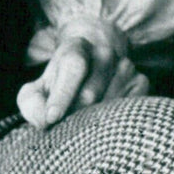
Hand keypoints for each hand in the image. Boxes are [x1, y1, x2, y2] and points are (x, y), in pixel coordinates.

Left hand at [17, 20, 148, 127]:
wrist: (90, 66)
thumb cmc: (58, 85)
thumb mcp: (36, 91)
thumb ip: (31, 104)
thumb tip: (46, 120)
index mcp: (76, 47)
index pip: (72, 66)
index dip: (62, 94)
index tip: (52, 118)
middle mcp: (104, 53)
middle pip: (90, 93)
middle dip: (74, 115)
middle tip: (65, 126)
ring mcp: (125, 66)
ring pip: (109, 107)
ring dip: (93, 122)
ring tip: (83, 122)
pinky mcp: (141, 83)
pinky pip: (127, 113)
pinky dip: (112, 123)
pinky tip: (103, 119)